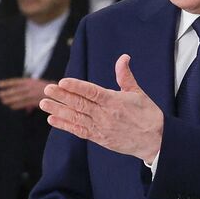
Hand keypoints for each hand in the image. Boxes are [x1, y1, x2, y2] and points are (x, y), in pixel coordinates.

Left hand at [0, 77, 50, 110]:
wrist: (61, 92)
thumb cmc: (50, 89)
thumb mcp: (39, 85)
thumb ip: (30, 90)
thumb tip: (24, 99)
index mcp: (31, 81)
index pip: (16, 81)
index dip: (7, 83)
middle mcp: (31, 86)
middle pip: (16, 89)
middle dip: (7, 92)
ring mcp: (34, 93)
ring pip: (19, 96)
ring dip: (10, 99)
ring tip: (3, 100)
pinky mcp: (37, 100)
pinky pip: (25, 103)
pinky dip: (18, 105)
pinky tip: (11, 106)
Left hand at [40, 54, 163, 162]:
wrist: (156, 141)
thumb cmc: (147, 115)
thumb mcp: (137, 93)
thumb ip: (125, 76)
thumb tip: (123, 57)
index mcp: (115, 101)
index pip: (92, 92)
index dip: (77, 87)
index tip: (63, 82)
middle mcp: (106, 115)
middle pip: (80, 104)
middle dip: (62, 97)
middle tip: (47, 89)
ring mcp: (101, 128)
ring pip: (76, 118)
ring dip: (59, 110)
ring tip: (44, 103)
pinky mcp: (99, 138)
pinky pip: (79, 131)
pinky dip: (65, 126)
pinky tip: (52, 119)